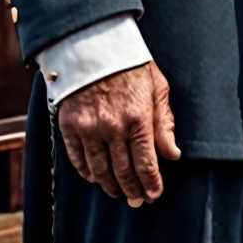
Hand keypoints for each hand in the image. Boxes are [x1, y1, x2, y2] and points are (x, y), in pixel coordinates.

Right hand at [57, 61, 179, 205]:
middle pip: (123, 172)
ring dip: (110, 185)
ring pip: (100, 170)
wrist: (94, 42)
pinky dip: (87, 172)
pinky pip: (77, 159)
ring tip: (118, 192)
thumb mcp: (156, 85)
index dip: (151, 184)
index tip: (154, 194)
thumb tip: (172, 153)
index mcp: (138, 117)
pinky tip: (95, 177)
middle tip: (137, 200)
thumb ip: (164, 121)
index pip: (146, 164)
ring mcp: (88, 127)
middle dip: (132, 190)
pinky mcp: (69, 124)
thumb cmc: (130, 62)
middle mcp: (113, 127)